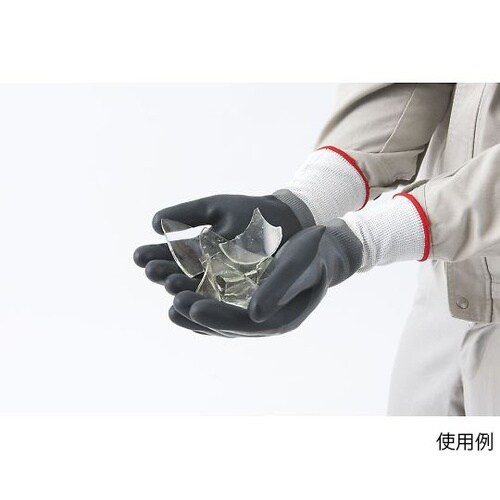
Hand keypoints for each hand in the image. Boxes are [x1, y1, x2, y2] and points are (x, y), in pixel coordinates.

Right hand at [133, 194, 304, 293]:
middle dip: (165, 273)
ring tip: (168, 282)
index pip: (169, 256)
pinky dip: (210, 297)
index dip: (154, 256)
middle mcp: (207, 270)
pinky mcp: (243, 292)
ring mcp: (224, 283)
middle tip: (151, 271)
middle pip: (180, 275)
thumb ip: (187, 214)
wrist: (285, 219)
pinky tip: (196, 297)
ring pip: (198, 288)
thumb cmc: (250, 212)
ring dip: (183, 287)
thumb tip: (153, 223)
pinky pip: (225, 296)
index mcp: (197, 250)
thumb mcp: (214, 208)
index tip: (139, 257)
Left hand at [168, 221, 362, 336]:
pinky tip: (184, 295)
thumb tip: (253, 314)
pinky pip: (223, 307)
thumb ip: (278, 288)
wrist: (325, 251)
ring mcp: (258, 314)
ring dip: (196, 312)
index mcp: (280, 318)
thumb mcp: (298, 265)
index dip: (216, 316)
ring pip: (221, 319)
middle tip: (173, 302)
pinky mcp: (250, 302)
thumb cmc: (314, 255)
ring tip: (171, 304)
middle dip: (199, 315)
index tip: (190, 307)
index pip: (243, 324)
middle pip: (227, 325)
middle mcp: (266, 321)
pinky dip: (204, 302)